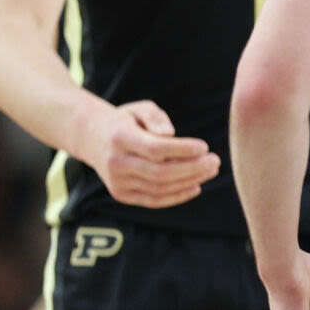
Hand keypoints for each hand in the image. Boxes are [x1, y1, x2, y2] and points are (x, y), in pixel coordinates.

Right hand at [83, 101, 220, 208]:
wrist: (94, 139)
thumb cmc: (127, 121)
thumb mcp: (139, 108)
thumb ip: (155, 116)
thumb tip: (170, 133)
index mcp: (120, 138)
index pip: (155, 149)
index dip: (182, 150)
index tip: (204, 147)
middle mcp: (116, 162)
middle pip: (160, 172)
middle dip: (192, 169)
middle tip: (215, 161)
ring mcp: (117, 182)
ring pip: (159, 188)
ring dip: (189, 182)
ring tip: (210, 171)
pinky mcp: (121, 194)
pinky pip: (154, 200)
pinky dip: (177, 196)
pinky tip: (196, 186)